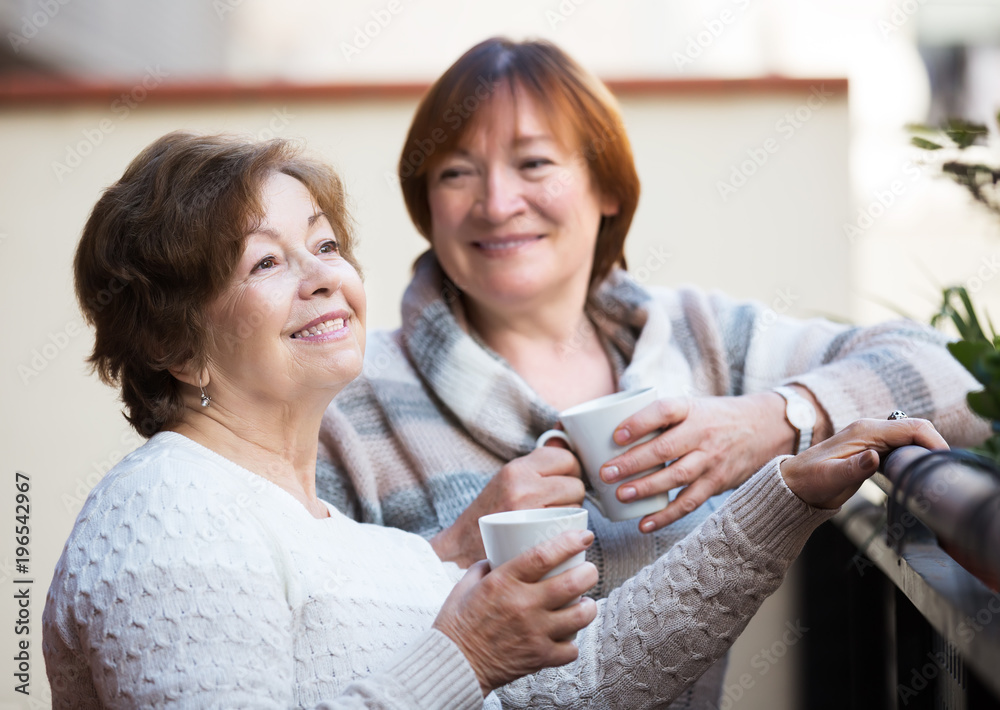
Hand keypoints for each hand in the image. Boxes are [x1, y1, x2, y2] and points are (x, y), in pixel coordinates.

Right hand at [430, 447, 584, 567]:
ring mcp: (528, 510)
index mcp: (516, 469)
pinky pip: (568, 525)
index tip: (564, 480)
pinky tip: (552, 531)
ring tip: (551, 518)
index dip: (571, 470)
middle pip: (575, 483)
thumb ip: (537, 464)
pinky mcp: (532, 533)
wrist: (462, 547)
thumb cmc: (489, 513)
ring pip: (576, 506)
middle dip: (573, 494)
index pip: (566, 458)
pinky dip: (567, 529)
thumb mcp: (509, 480)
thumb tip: (564, 437)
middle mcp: (522, 485)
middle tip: (557, 504)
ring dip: (571, 512)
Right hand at [433, 529, 598, 695]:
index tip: (584, 536)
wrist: (453, 664)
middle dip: (589, 572)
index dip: (570, 542)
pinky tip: (567, 634)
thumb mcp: (465, 584)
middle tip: (589, 570)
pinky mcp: (539, 657)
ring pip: (581, 615)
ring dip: (588, 606)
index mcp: (503, 582)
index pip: (544, 555)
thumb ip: (485, 566)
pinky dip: (573, 642)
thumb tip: (500, 553)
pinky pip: (572, 648)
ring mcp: (534, 633)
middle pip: (573, 582)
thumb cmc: (457, 623)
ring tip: (584, 603)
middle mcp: (523, 605)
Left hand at [599, 393, 794, 532]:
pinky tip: (645, 523)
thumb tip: (608, 430)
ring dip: (646, 488)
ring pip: (676, 476)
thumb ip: (661, 418)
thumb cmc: (715, 418)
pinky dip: (666, 515)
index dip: (639, 422)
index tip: (616, 435)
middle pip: (665, 448)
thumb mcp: (693, 406)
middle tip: (605, 473)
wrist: (767, 428)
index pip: (663, 411)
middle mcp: (702, 433)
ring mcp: (711, 459)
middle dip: (632, 462)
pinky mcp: (717, 482)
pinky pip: (690, 502)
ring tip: (620, 495)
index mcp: (690, 409)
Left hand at [780, 417, 947, 508]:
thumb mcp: (829, 478)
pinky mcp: (871, 449)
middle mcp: (870, 430)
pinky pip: (900, 446)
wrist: (795, 484)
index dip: (933, 440)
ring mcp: (871, 438)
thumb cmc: (809, 481)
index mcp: (865, 432)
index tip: (943, 461)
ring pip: (909, 437)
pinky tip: (915, 473)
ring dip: (924, 450)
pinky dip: (913, 455)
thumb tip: (874, 458)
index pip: (911, 427)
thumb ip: (853, 469)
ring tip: (933, 474)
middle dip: (933, 445)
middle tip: (943, 471)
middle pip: (915, 429)